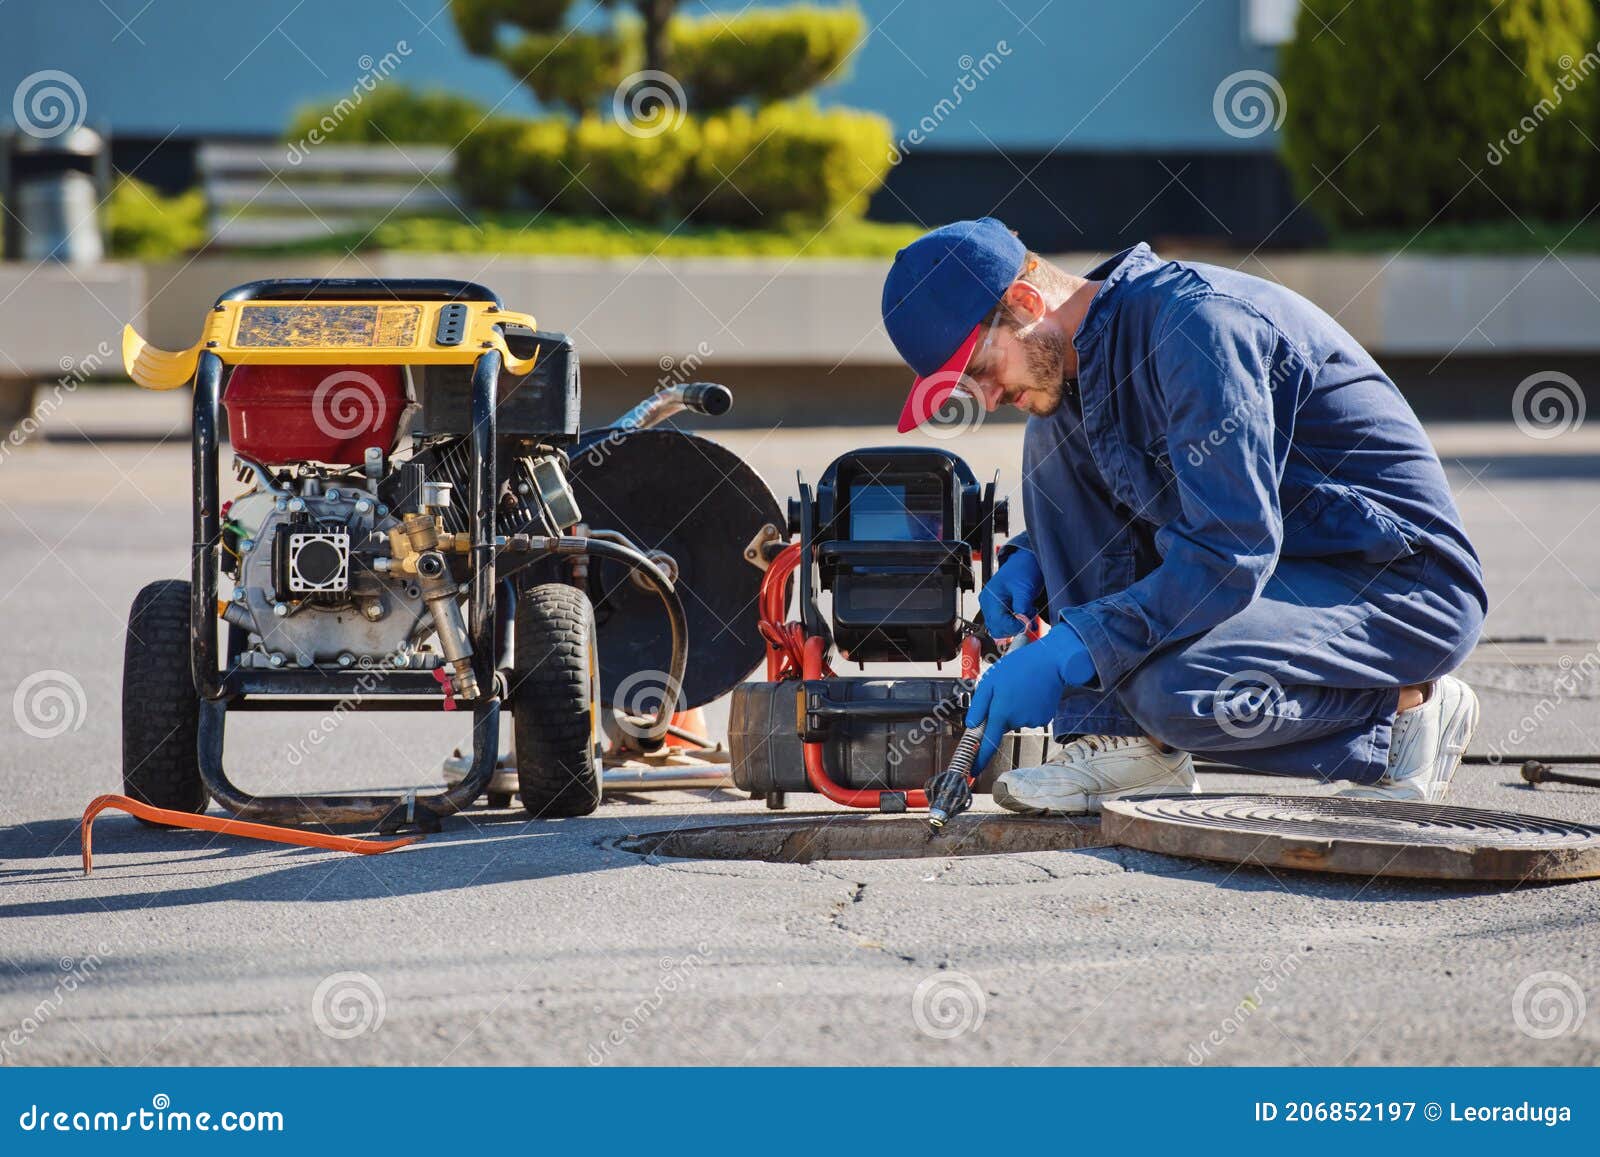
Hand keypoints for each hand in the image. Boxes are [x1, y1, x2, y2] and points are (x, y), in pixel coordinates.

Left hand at [965, 625, 1094, 767]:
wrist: (1051, 661)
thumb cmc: (1018, 667)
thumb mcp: (990, 682)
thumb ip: (979, 706)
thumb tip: (972, 726)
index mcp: (1001, 712)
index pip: (988, 742)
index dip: (980, 759)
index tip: (973, 772)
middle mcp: (1018, 720)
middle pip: (1003, 724)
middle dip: (1001, 711)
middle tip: (1006, 689)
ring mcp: (1033, 720)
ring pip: (1017, 719)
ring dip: (1015, 707)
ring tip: (1021, 687)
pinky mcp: (1045, 717)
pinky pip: (1030, 716)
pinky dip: (1028, 707)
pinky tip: (1032, 692)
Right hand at [978, 547, 1043, 639]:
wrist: (1024, 562)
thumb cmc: (1022, 571)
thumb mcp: (1025, 589)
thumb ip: (1023, 607)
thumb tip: (1023, 623)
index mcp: (991, 598)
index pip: (998, 623)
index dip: (1014, 626)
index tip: (1028, 623)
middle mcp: (987, 604)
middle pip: (997, 629)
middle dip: (1015, 627)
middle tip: (1029, 616)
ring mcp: (990, 607)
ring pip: (1000, 629)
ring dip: (1015, 626)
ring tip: (1027, 612)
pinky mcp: (996, 609)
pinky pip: (1003, 624)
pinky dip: (1015, 623)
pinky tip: (1023, 613)